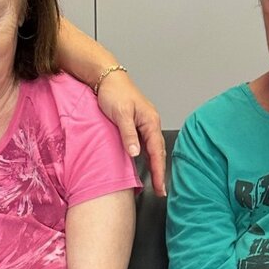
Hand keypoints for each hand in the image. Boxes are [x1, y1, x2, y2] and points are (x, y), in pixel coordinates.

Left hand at [96, 71, 165, 195]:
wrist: (107, 77)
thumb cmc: (114, 92)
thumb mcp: (120, 114)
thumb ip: (128, 134)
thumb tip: (135, 154)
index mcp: (150, 121)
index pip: (157, 152)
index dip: (159, 171)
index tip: (161, 187)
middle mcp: (150, 123)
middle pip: (158, 152)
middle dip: (160, 172)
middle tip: (161, 191)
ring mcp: (145, 124)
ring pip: (153, 148)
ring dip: (155, 165)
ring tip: (156, 182)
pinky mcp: (137, 124)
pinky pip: (145, 144)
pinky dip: (147, 156)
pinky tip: (144, 164)